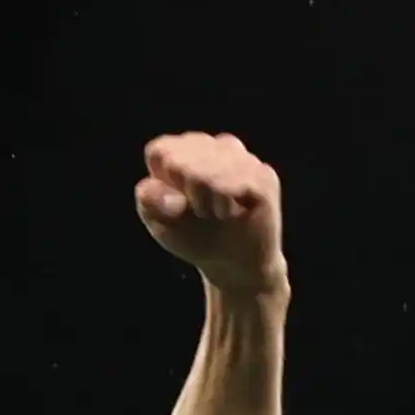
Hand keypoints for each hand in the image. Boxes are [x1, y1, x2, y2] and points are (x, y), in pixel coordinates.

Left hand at [136, 132, 285, 295]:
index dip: (163, 181)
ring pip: (209, 167)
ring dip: (206, 200)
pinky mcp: (263, 175)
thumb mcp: (160, 222)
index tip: (173, 204)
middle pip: (183, 158)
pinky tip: (230, 214)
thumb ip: (150, 200)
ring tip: (215, 214)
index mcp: (184, 153)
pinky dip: (225, 202)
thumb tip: (169, 194)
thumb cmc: (194, 237)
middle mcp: (215, 148)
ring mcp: (242, 158)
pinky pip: (237, 180)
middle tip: (199, 212)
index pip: (162, 150)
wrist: (232, 266)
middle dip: (184, 193)